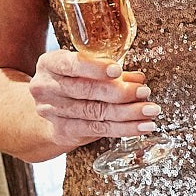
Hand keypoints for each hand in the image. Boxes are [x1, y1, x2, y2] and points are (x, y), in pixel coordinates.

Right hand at [29, 49, 159, 150]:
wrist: (53, 109)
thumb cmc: (75, 81)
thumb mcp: (87, 69)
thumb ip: (111, 72)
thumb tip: (138, 79)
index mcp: (50, 64)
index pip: (71, 65)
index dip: (95, 68)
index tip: (117, 71)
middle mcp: (46, 88)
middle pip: (85, 91)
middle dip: (119, 92)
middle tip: (144, 92)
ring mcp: (51, 111)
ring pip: (94, 112)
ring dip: (128, 112)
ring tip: (150, 110)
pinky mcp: (63, 130)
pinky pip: (98, 129)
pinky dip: (124, 128)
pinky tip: (143, 126)